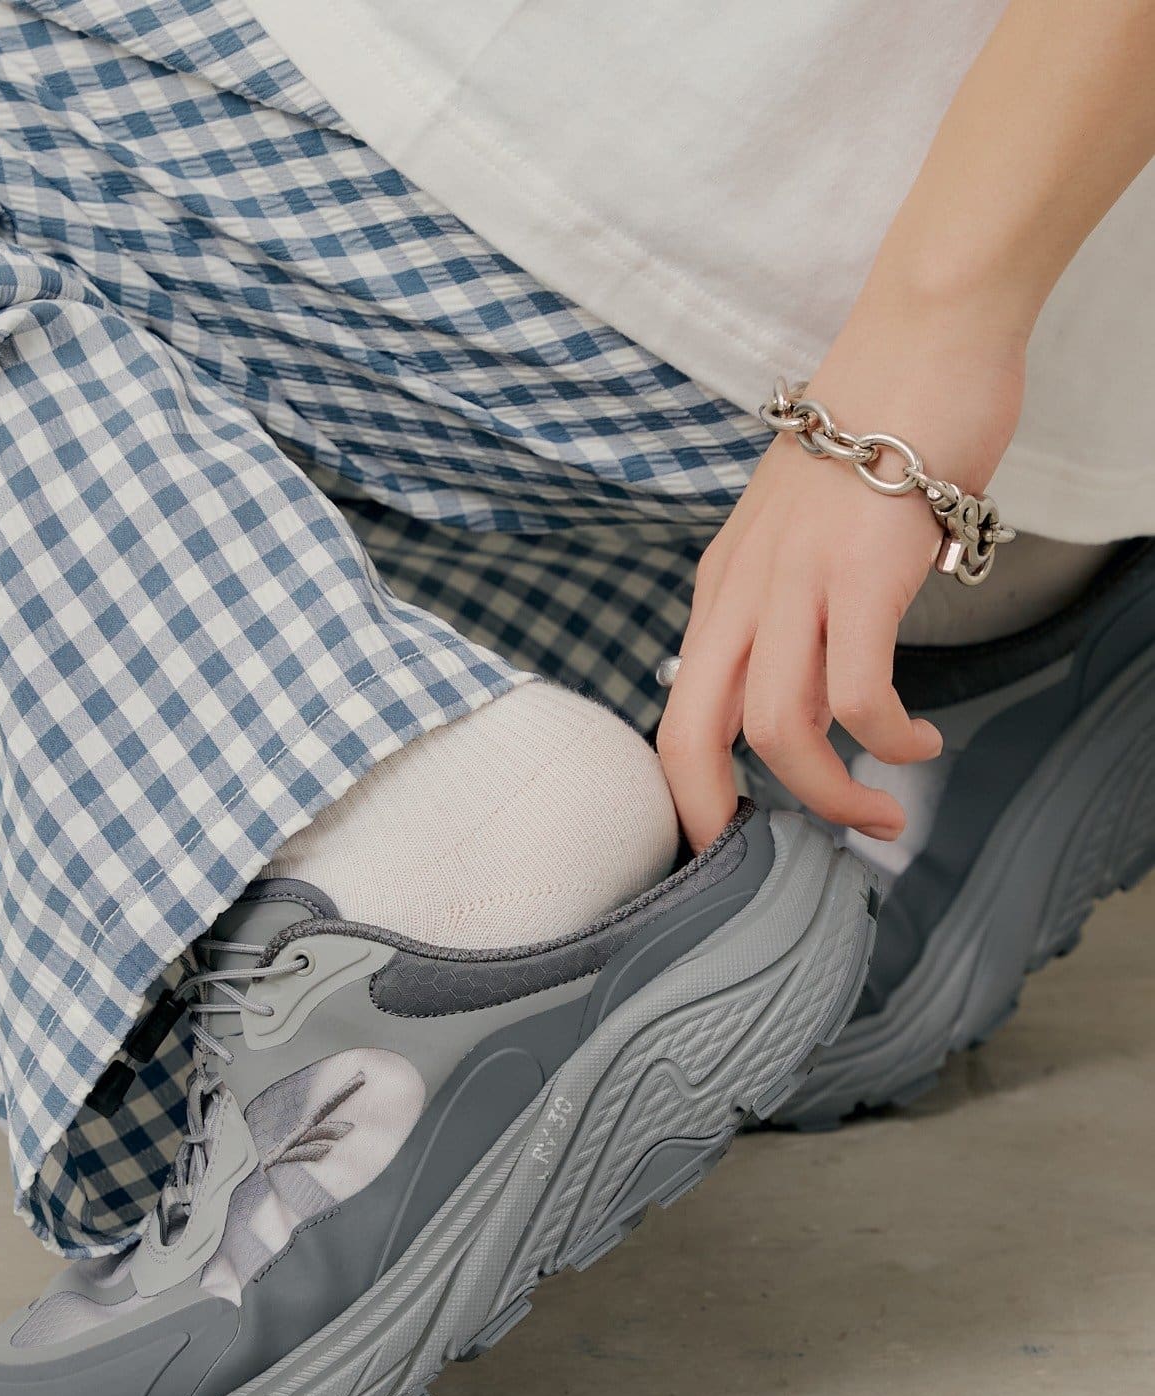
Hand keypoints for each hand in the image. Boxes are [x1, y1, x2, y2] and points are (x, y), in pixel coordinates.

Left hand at [656, 297, 1026, 849]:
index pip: (675, 714)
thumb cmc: (876, 437)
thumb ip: (795, 615)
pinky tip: (916, 745)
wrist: (920, 336)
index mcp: (720, 589)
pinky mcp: (861, 571)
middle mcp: (740, 592)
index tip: (733, 836)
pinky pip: (857, 691)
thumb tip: (817, 702)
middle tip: (777, 860)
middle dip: (725, 818)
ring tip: (881, 811)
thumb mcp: (805, 539)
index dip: (688, 793)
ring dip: (831, 794)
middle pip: (691, 738)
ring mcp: (795, 581)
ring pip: (779, 729)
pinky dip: (886, 738)